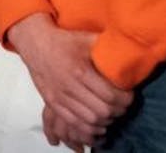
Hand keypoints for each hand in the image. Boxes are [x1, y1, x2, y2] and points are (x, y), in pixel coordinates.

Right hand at [8, 13, 131, 144]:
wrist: (35, 42)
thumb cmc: (64, 40)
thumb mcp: (87, 38)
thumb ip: (107, 47)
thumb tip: (130, 50)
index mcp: (80, 71)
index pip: (110, 96)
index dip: (125, 100)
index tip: (129, 96)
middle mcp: (69, 86)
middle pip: (102, 111)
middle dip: (118, 112)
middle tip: (122, 106)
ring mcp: (59, 96)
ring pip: (89, 120)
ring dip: (105, 121)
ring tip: (111, 114)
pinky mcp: (52, 102)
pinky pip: (73, 123)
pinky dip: (88, 128)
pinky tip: (96, 123)